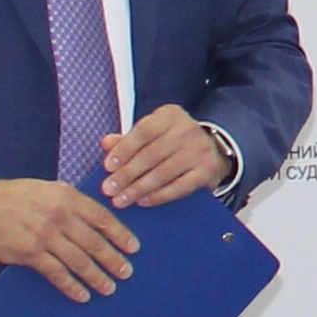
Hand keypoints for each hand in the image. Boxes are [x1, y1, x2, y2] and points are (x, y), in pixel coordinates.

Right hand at [0, 178, 135, 302]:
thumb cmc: (19, 197)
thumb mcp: (50, 189)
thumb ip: (75, 202)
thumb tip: (102, 219)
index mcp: (67, 198)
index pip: (102, 218)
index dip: (120, 235)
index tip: (133, 248)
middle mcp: (59, 216)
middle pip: (94, 242)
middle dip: (113, 260)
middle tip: (126, 273)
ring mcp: (44, 236)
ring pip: (78, 261)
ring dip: (96, 277)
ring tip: (109, 287)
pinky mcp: (29, 254)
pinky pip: (56, 273)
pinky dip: (71, 286)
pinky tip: (82, 295)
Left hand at [100, 105, 232, 207]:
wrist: (211, 150)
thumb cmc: (171, 143)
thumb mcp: (151, 134)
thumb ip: (127, 140)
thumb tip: (106, 143)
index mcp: (170, 115)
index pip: (143, 132)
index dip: (123, 150)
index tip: (107, 167)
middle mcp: (188, 129)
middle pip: (151, 154)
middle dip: (127, 174)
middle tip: (109, 190)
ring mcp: (200, 150)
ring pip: (163, 173)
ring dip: (139, 188)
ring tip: (121, 200)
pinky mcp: (209, 170)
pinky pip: (180, 187)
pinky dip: (160, 196)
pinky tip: (144, 201)